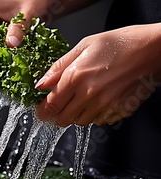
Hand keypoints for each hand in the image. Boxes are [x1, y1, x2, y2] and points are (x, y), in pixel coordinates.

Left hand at [35, 23, 160, 126]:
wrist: (153, 49)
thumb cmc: (120, 43)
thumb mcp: (84, 46)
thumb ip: (58, 67)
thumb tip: (41, 84)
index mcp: (76, 77)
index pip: (50, 105)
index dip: (42, 111)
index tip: (40, 111)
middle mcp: (89, 95)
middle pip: (62, 119)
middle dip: (58, 115)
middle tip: (61, 106)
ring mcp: (105, 105)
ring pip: (80, 122)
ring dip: (77, 114)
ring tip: (84, 97)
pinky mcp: (118, 112)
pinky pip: (99, 121)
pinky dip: (95, 114)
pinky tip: (100, 99)